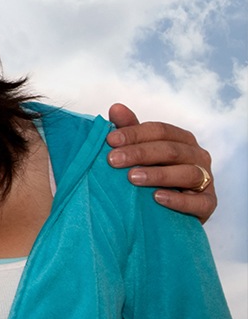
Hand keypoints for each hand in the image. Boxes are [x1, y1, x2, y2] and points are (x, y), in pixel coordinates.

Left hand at [106, 103, 214, 222]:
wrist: (167, 210)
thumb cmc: (152, 173)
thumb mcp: (139, 151)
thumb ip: (130, 130)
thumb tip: (116, 107)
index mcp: (182, 139)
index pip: (159, 131)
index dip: (134, 133)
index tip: (110, 140)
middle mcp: (197, 156)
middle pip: (170, 150)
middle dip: (140, 153)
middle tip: (113, 160)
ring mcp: (206, 180)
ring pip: (187, 173)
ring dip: (158, 174)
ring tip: (132, 178)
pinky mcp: (208, 203)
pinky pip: (199, 202)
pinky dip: (179, 200)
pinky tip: (157, 198)